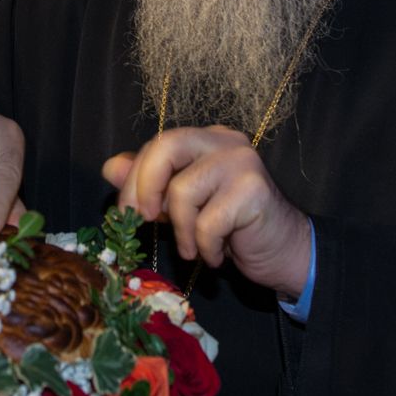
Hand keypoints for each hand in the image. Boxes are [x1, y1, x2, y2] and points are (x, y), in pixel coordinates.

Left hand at [103, 126, 311, 296]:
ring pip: (183, 190)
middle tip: (143, 220)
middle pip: (167, 147)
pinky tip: (216, 256)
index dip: (135, 177)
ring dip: (182, 230)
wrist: (284, 252)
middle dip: (145, 187)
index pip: (158, 144)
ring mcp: (242, 162)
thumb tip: (110, 167)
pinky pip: (208, 222)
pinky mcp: (254, 190)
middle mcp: (225, 142)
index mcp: (205, 140)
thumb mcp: (182, 206)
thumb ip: (150, 185)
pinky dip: (205, 247)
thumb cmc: (233, 228)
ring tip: (194, 248)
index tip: (125, 210)